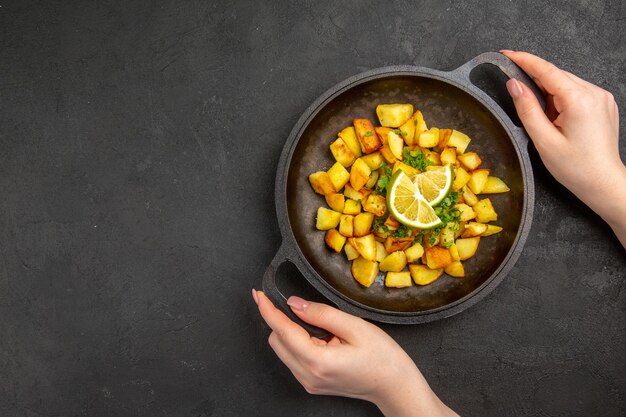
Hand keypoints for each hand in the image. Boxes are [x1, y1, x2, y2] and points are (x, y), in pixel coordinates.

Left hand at [253, 290, 458, 416]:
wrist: (395, 385)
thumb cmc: (383, 358)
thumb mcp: (354, 326)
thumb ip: (321, 313)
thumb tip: (295, 304)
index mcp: (317, 360)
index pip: (281, 330)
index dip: (268, 310)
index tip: (258, 294)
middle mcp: (308, 375)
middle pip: (277, 341)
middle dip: (282, 320)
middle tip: (305, 308)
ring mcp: (309, 382)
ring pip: (283, 350)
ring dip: (291, 333)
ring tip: (323, 328)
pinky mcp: (312, 383)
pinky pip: (294, 358)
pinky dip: (298, 343)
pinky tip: (321, 339)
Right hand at [501, 50, 625, 247]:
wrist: (603, 182)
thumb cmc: (575, 167)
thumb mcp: (543, 140)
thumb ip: (527, 109)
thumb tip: (514, 85)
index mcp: (579, 100)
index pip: (546, 71)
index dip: (524, 60)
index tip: (506, 54)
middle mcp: (594, 93)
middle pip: (556, 76)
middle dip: (535, 82)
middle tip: (517, 95)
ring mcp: (601, 97)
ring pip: (565, 84)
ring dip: (548, 94)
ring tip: (545, 122)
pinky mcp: (603, 104)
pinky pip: (576, 92)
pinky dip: (561, 99)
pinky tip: (556, 119)